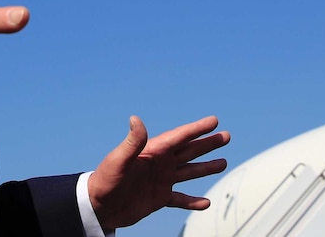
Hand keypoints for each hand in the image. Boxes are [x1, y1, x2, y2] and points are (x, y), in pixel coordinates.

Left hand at [89, 115, 230, 231]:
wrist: (98, 206)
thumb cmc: (105, 180)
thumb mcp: (119, 160)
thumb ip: (132, 142)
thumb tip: (135, 118)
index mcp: (152, 152)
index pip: (179, 137)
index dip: (197, 129)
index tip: (214, 121)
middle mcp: (159, 164)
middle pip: (188, 151)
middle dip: (207, 144)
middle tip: (226, 136)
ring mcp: (160, 180)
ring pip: (188, 172)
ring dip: (205, 168)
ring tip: (223, 162)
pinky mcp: (158, 197)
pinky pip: (180, 199)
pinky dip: (192, 201)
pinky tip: (206, 203)